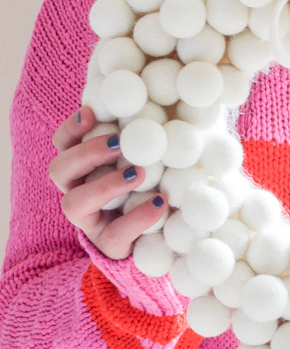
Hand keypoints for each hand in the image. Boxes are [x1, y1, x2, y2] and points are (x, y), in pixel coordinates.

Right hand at [49, 106, 168, 259]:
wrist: (169, 235)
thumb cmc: (159, 183)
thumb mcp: (155, 157)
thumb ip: (150, 137)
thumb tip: (170, 102)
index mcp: (84, 168)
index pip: (63, 144)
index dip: (72, 128)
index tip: (91, 112)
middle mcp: (78, 192)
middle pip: (60, 170)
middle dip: (86, 153)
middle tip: (119, 143)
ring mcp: (90, 221)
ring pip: (74, 203)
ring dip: (104, 185)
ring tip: (138, 173)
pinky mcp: (108, 246)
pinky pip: (114, 235)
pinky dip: (137, 218)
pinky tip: (160, 203)